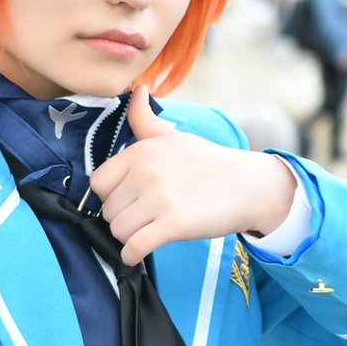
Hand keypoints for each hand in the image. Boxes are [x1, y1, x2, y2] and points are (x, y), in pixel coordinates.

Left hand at [90, 85, 295, 265]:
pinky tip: (139, 252)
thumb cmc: (208, 163)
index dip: (111, 196)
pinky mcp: (174, 224)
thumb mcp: (173, 136)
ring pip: (118, 230)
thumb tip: (136, 90)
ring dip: (129, 238)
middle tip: (144, 217)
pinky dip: (131, 255)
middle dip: (122, 219)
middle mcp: (146, 172)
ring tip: (147, 231)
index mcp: (141, 152)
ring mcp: (160, 199)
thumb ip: (145, 119)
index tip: (129, 199)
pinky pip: (134, 247)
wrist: (248, 186)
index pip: (98, 183)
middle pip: (108, 211)